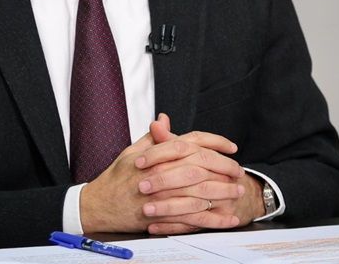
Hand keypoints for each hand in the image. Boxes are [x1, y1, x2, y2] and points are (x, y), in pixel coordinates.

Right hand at [79, 114, 247, 232]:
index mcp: (156, 154)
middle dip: (224, 168)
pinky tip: (227, 218)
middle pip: (201, 166)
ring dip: (223, 193)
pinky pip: (193, 218)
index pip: (191, 142)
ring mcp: (161, 195)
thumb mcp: (132, 152)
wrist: (99, 205)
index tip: (232, 147)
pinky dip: (214, 219)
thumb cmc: (116, 178)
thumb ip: (153, 137)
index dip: (215, 143)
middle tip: (239, 172)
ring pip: (200, 192)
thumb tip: (164, 119)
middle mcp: (160, 172)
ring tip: (238, 193)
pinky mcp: (162, 216)